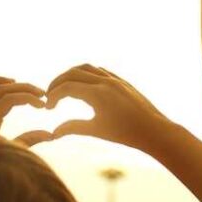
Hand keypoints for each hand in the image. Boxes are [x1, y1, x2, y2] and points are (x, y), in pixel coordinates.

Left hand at [0, 77, 51, 146]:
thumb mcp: (15, 154)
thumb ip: (31, 140)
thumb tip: (52, 134)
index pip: (9, 99)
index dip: (28, 98)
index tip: (43, 105)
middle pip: (1, 90)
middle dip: (24, 89)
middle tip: (41, 94)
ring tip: (16, 82)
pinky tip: (0, 88)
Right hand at [45, 65, 172, 151]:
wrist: (154, 130)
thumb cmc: (126, 134)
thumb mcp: (97, 130)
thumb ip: (74, 127)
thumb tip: (54, 132)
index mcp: (98, 94)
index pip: (67, 88)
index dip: (53, 96)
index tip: (48, 108)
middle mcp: (105, 82)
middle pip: (72, 73)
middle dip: (58, 83)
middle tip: (50, 96)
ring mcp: (114, 79)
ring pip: (86, 68)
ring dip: (71, 75)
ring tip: (63, 88)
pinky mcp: (121, 80)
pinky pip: (99, 70)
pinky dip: (86, 73)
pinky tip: (82, 85)